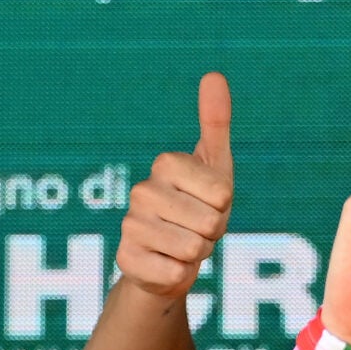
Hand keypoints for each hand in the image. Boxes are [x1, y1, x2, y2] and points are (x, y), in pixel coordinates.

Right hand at [117, 73, 234, 301]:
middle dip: (212, 234)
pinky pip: (174, 274)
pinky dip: (179, 275)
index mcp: (166, 164)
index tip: (209, 203)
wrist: (170, 255)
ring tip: (183, 245)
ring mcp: (130, 226)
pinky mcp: (126, 260)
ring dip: (196, 255)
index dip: (224, 207)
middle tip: (197, 228)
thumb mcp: (215, 164)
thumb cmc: (199, 205)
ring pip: (192, 250)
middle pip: (209, 223)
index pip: (222, 195)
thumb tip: (214, 75)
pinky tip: (166, 264)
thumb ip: (215, 121)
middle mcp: (142, 191)